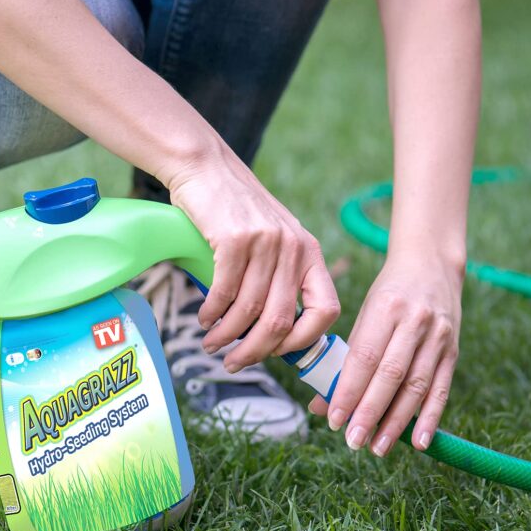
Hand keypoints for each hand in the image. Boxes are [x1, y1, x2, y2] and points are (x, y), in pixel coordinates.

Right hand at [166, 145, 339, 370]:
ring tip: (211, 343)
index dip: (304, 340)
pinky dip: (212, 313)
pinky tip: (204, 319)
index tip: (279, 353)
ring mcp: (265, 242)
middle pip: (280, 320)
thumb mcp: (274, 240)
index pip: (326, 309)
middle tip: (233, 362)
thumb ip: (280, 277)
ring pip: (249, 310)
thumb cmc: (236, 211)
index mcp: (310, 252)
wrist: (206, 168)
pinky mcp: (234, 238)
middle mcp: (293, 248)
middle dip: (255, 351)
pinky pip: (223, 292)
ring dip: (226, 336)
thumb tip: (273, 334)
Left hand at [308, 251, 462, 455]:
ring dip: (397, 422)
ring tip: (378, 448)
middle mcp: (414, 322)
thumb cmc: (388, 294)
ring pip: (416, 386)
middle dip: (370, 412)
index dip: (349, 391)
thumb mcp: (363, 315)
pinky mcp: (454, 350)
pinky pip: (442, 389)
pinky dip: (430, 418)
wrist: (433, 264)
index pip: (364, 357)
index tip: (334, 419)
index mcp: (384, 308)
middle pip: (391, 375)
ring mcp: (438, 336)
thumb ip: (345, 359)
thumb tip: (320, 404)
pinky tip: (420, 442)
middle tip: (353, 441)